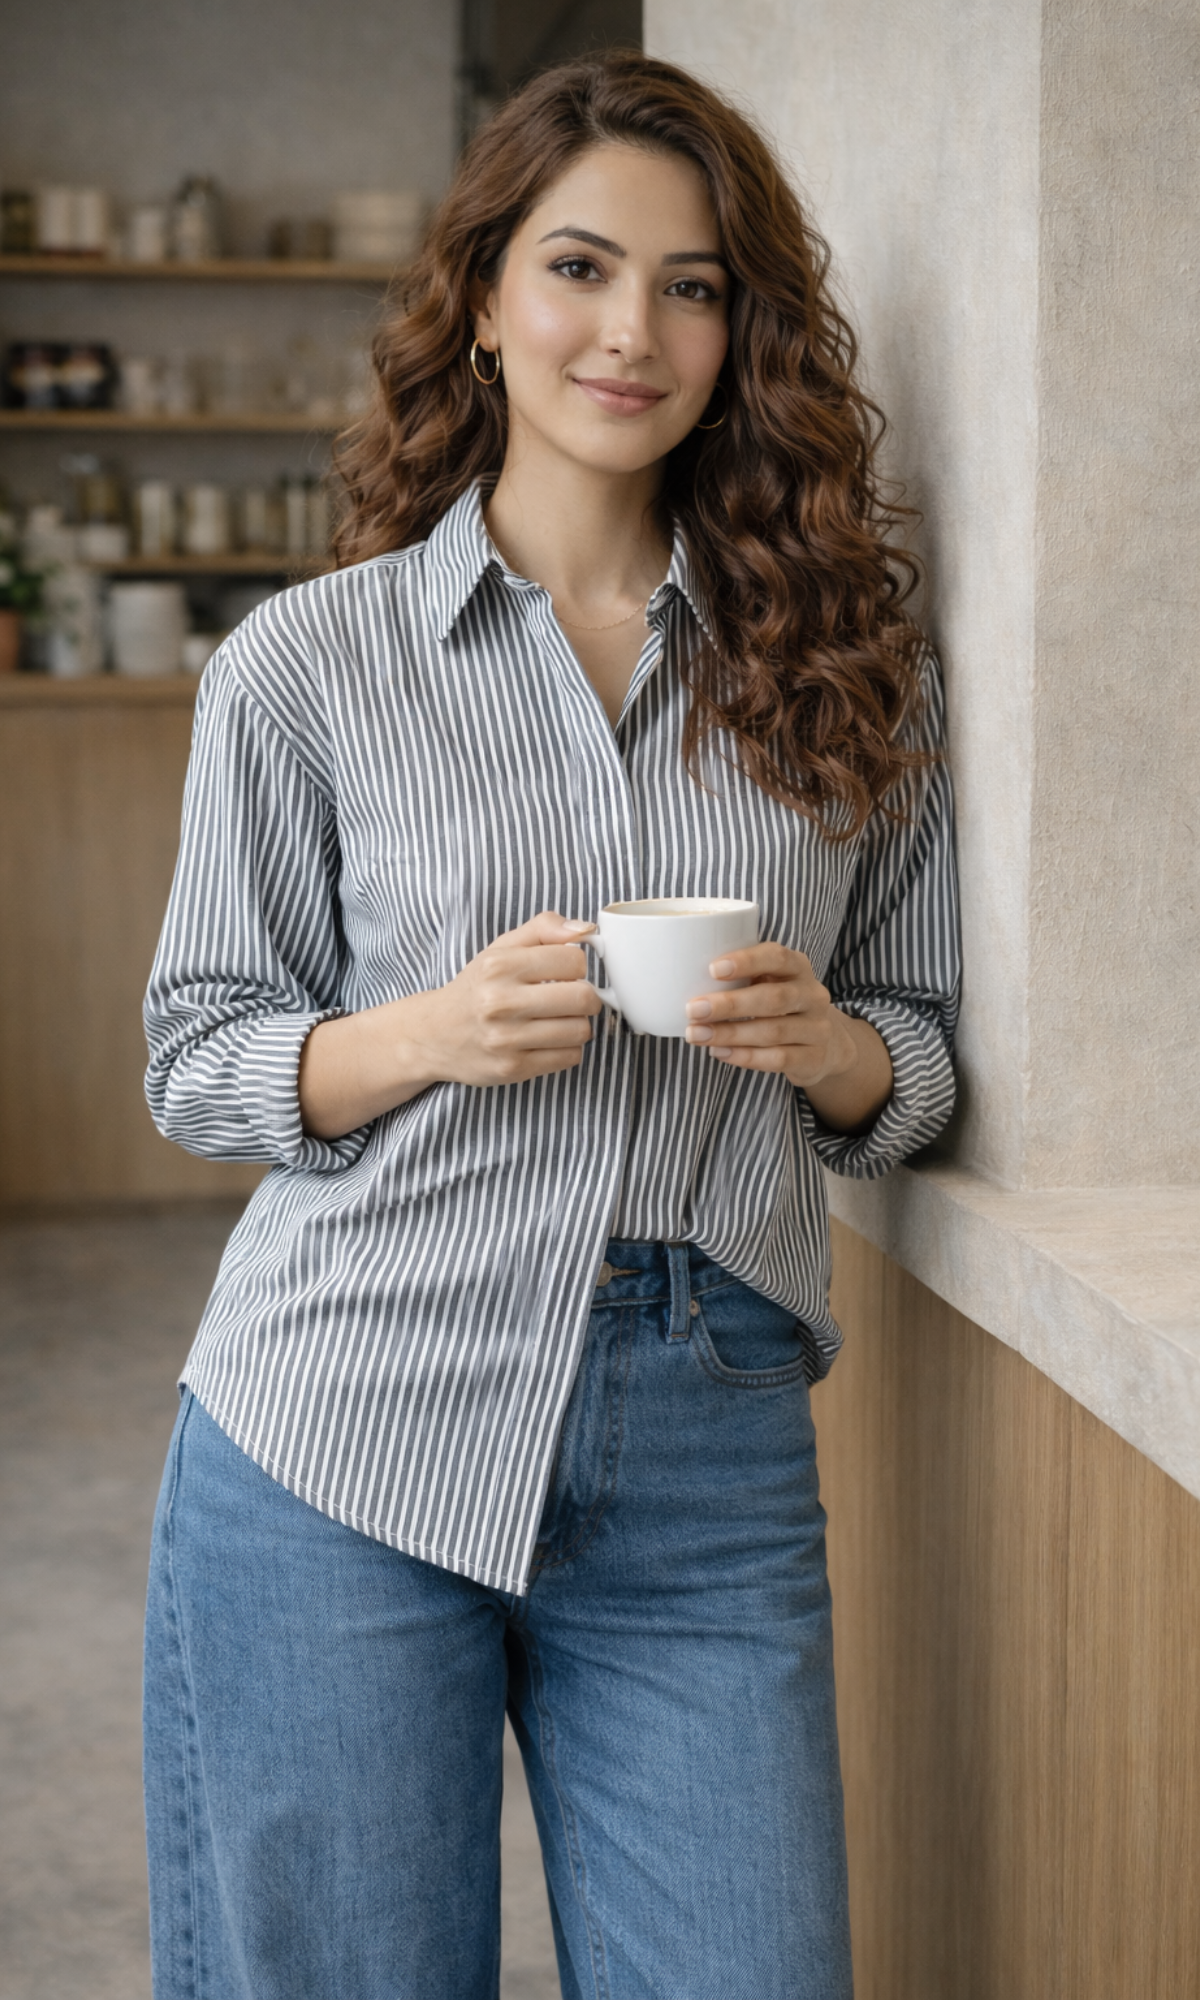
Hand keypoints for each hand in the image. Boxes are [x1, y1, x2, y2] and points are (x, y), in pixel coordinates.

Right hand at [299, 912, 601, 1138]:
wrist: (432, 1035)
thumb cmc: (475, 988)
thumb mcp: (501, 948)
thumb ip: (543, 929)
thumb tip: (586, 929)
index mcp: (499, 965)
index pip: (574, 960)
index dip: (579, 965)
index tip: (568, 972)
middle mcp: (500, 1002)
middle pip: (583, 997)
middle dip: (588, 997)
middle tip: (576, 998)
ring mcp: (505, 1039)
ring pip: (579, 1030)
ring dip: (579, 1025)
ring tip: (561, 1020)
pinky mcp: (512, 1068)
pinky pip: (569, 1057)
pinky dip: (568, 1049)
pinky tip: (550, 1040)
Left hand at [683, 942, 893, 1131]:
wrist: (825, 1044)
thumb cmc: (780, 1005)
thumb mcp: (769, 982)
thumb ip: (740, 977)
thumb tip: (685, 977)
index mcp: (798, 968)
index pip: (777, 957)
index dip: (746, 961)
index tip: (712, 969)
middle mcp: (813, 995)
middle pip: (773, 999)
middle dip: (729, 1004)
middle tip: (693, 1009)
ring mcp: (817, 1029)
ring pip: (772, 1031)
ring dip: (730, 1034)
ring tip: (697, 1034)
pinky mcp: (814, 1058)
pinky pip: (778, 1058)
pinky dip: (745, 1056)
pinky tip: (719, 1052)